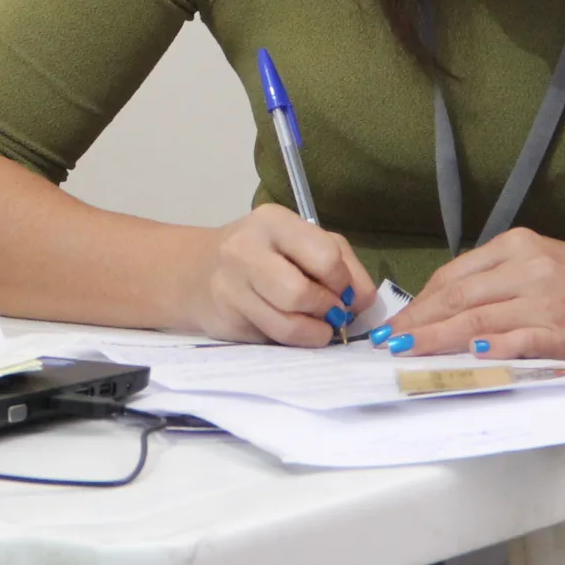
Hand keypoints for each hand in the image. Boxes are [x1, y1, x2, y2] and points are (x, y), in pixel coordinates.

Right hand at [181, 205, 373, 347]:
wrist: (200, 271)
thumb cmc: (265, 252)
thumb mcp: (305, 242)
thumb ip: (344, 264)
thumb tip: (364, 301)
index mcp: (272, 222)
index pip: (324, 256)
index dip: (343, 280)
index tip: (342, 287)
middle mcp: (244, 250)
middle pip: (301, 294)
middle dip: (328, 309)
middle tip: (333, 310)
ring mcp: (230, 288)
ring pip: (288, 326)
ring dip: (316, 332)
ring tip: (319, 324)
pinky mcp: (226, 322)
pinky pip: (274, 341)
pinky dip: (295, 342)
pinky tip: (295, 329)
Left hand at [379, 227, 564, 366]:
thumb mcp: (548, 262)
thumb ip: (503, 278)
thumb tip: (453, 305)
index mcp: (520, 244)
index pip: (455, 273)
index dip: (422, 300)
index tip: (399, 320)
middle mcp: (528, 267)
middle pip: (456, 296)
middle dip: (418, 322)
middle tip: (390, 341)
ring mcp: (543, 301)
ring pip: (474, 320)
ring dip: (435, 340)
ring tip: (407, 353)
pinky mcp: (559, 334)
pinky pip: (511, 344)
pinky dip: (483, 352)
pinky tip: (460, 358)